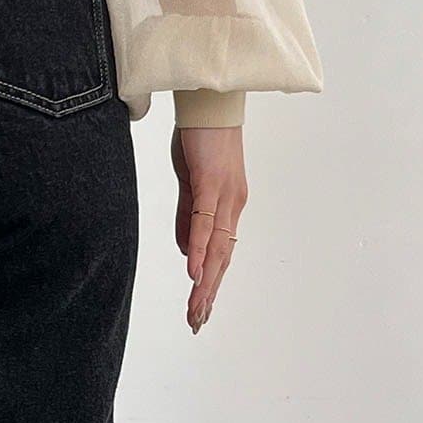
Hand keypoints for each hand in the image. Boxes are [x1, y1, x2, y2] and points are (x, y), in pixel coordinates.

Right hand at [172, 125, 247, 333]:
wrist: (211, 99)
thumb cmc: (201, 136)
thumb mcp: (190, 183)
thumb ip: (188, 218)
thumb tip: (188, 252)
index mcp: (229, 206)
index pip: (221, 253)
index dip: (211, 283)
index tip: (201, 309)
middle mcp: (233, 205)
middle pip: (222, 259)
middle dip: (209, 294)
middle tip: (197, 322)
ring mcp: (225, 195)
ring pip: (216, 248)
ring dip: (206, 282)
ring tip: (197, 309)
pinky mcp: (210, 183)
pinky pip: (204, 223)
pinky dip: (200, 250)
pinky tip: (195, 273)